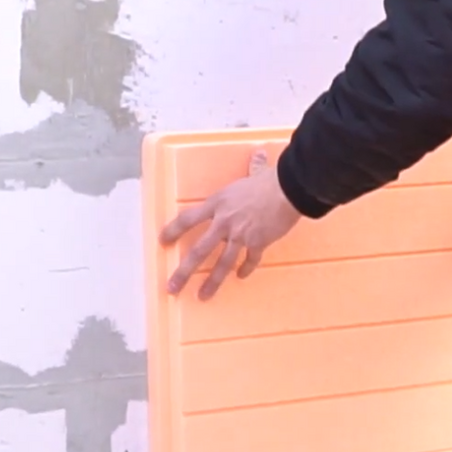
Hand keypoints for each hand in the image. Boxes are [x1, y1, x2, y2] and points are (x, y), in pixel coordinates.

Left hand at [160, 148, 301, 300]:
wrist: (288, 190)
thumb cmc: (270, 180)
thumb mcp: (255, 173)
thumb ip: (253, 167)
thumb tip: (257, 155)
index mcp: (218, 204)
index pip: (187, 218)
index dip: (173, 230)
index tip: (162, 241)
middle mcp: (224, 222)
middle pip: (198, 250)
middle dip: (184, 271)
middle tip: (172, 287)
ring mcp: (240, 235)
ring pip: (222, 263)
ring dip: (212, 282)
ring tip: (202, 296)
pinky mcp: (258, 243)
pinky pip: (250, 261)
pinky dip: (245, 269)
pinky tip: (241, 277)